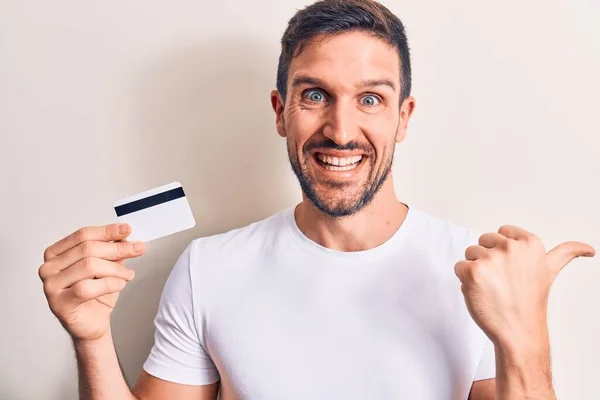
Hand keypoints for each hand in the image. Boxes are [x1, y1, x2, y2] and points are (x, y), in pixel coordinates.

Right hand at [38, 224, 144, 342]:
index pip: (83, 235)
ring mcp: (51, 286)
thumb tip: (124, 235)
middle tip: (137, 248)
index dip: (107, 231)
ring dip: (115, 269)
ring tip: (128, 274)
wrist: (93, 323)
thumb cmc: (96, 294)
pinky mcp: (59, 303)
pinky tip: (119, 284)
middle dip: (117, 248)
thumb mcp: (107, 266)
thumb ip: (112, 250)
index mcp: (56, 253)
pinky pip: (87, 287)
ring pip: (89, 266)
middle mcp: (49, 268)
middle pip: (87, 249)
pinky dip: (109, 284)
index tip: (127, 229)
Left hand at [454, 225, 594, 349]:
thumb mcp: (550, 271)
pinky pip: (459, 267)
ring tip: (493, 288)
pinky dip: (465, 280)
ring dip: (476, 270)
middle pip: (483, 241)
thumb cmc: (530, 301)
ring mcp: (491, 259)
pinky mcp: (473, 271)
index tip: (512, 269)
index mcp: (530, 243)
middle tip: (502, 281)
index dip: (501, 251)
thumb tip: (589, 249)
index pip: (500, 232)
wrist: (518, 331)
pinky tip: (481, 293)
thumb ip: (566, 253)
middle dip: (488, 260)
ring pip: (470, 254)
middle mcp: (511, 247)